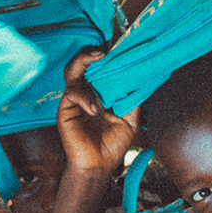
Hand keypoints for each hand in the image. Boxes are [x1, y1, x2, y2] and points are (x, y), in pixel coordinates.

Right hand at [59, 49, 140, 174]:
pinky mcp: (65, 109)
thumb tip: (146, 79)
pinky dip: (85, 98)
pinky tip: (95, 110)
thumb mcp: (130, 120)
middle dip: (92, 52)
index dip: (107, 56)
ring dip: (83, 60)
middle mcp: (86, 92)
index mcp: (100, 92)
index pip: (100, 67)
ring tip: (97, 58)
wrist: (98, 166)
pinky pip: (72, 93)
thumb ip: (134, 101)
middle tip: (106, 49)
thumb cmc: (112, 145)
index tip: (119, 46)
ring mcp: (75, 100)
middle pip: (83, 62)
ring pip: (72, 70)